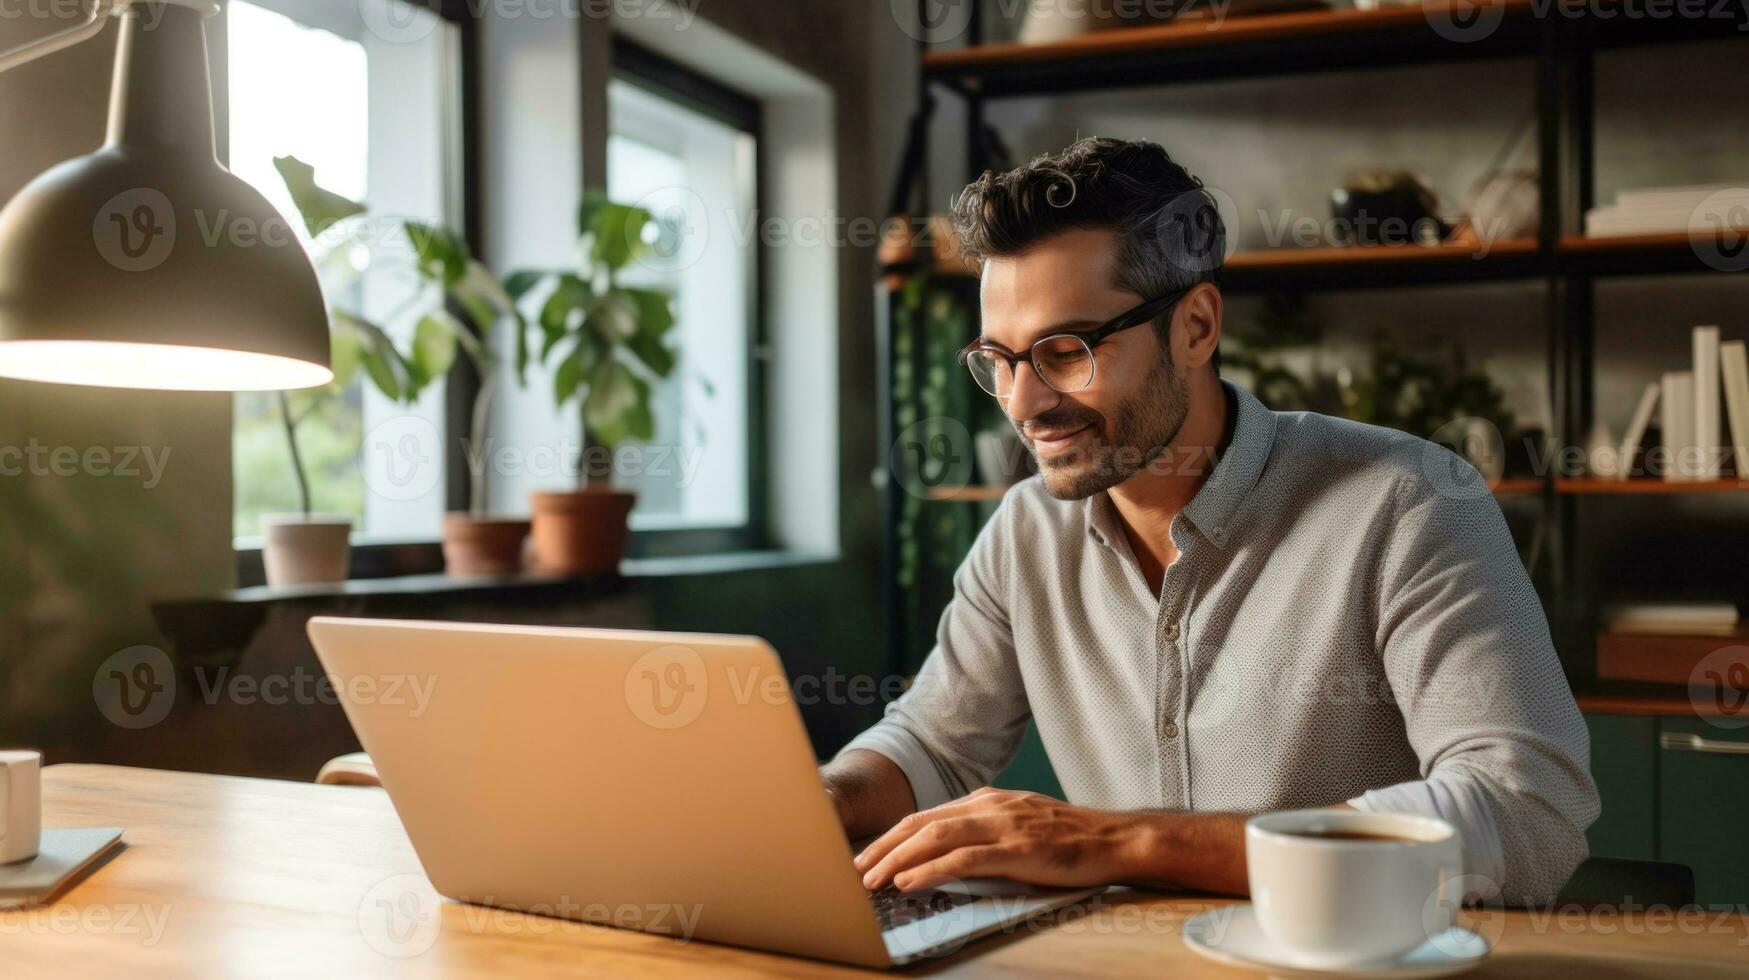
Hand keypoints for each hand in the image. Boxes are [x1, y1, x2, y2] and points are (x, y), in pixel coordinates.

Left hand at [854, 787, 1140, 891]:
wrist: (1114, 839)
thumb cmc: (1069, 839)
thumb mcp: (1019, 826)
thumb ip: (985, 834)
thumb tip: (947, 855)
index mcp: (986, 800)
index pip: (926, 816)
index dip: (892, 836)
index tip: (868, 854)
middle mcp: (988, 806)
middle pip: (921, 823)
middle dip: (883, 846)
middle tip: (855, 868)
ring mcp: (1002, 824)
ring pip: (934, 837)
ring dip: (897, 859)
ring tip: (872, 879)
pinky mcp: (1015, 848)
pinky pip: (962, 858)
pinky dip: (930, 869)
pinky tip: (909, 881)